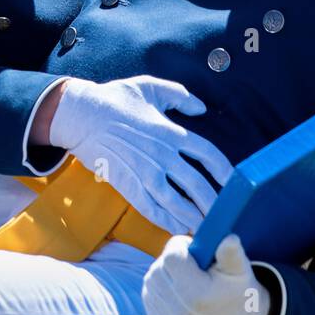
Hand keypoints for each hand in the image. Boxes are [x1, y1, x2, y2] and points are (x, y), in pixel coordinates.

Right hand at [46, 76, 233, 235]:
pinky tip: (176, 228)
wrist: (80, 114)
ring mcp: (143, 171)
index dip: (225, 170)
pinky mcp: (126, 184)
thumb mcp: (150, 86)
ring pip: (175, 201)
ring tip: (206, 228)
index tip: (234, 183)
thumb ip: (179, 95)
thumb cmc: (115, 98)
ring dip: (192, 216)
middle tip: (225, 215)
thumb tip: (201, 107)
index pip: (208, 154)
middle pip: (196, 183)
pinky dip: (165, 220)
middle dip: (213, 202)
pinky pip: (149, 207)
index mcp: (170, 131)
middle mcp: (161, 154)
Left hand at [142, 234, 269, 314]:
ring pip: (150, 282)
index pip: (170, 257)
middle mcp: (180, 311)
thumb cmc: (238, 290)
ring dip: (163, 274)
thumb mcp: (240, 270)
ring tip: (184, 277)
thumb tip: (229, 239)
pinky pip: (148, 297)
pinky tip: (176, 291)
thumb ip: (231, 254)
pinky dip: (159, 290)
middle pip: (158, 268)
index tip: (192, 249)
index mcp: (197, 294)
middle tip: (189, 264)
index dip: (180, 247)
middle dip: (171, 261)